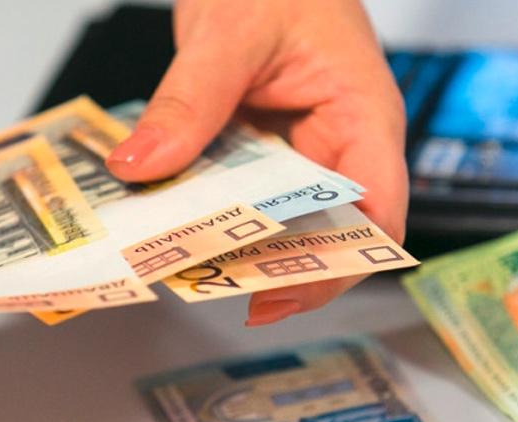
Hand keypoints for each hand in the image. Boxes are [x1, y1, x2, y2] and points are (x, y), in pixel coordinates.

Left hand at [107, 0, 407, 325]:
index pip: (376, 214)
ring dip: (231, 243)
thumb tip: (142, 165)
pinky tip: (169, 225)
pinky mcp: (262, 147)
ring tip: (178, 265)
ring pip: (275, 218)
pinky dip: (208, 209)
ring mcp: (300, 149)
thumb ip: (190, 98)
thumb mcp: (231, 30)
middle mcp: (340, 144)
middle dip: (269, 266)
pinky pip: (240, 191)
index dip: (336, 266)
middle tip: (205, 284)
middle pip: (322, 230)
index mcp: (365, 118)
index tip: (273, 295)